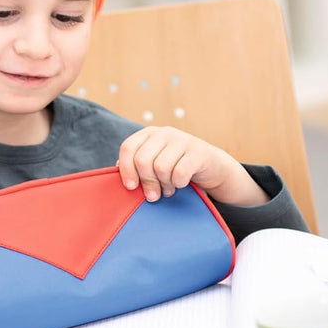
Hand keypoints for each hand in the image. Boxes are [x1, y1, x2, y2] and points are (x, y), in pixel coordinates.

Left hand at [117, 126, 267, 205]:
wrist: (211, 166)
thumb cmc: (176, 167)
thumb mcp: (154, 163)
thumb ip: (136, 165)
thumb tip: (116, 170)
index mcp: (149, 134)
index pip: (128, 147)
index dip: (126, 169)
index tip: (130, 187)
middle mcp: (164, 133)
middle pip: (143, 160)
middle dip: (146, 183)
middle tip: (153, 195)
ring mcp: (182, 139)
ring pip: (161, 168)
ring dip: (164, 185)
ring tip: (168, 188)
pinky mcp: (198, 151)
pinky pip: (180, 173)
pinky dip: (178, 184)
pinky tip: (180, 184)